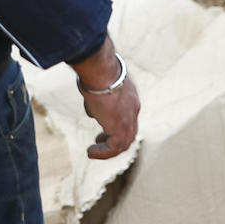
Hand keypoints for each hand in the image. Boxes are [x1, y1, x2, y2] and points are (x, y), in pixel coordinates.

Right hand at [71, 37, 140, 159]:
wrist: (101, 70)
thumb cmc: (96, 71)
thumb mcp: (97, 86)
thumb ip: (97, 99)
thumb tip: (92, 112)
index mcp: (130, 97)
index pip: (127, 115)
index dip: (116, 123)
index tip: (104, 127)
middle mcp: (133, 109)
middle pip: (129, 131)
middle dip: (115, 138)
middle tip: (100, 141)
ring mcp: (128, 120)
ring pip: (123, 142)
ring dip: (108, 149)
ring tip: (93, 152)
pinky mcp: (120, 128)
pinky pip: (114, 148)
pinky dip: (103, 153)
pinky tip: (91, 152)